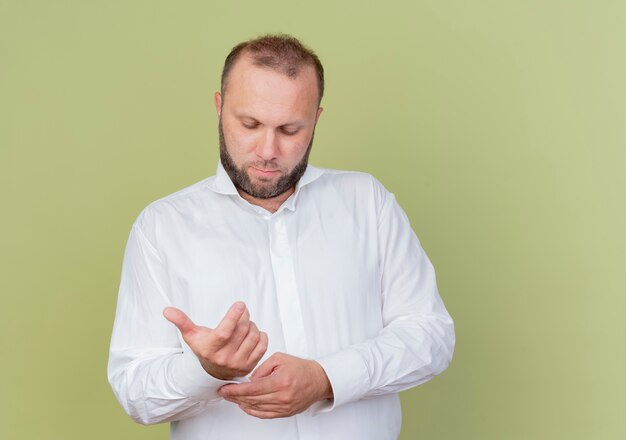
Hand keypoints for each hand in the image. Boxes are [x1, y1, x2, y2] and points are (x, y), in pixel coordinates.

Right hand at [163, 302, 267, 380]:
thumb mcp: (191, 336)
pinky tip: (253, 334)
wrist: (212, 373)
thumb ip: (181, 322)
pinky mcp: (250, 366)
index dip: (233, 317)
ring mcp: (238, 363)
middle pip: (242, 330)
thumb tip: (167, 310)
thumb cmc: (204, 349)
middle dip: (244, 316)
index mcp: (210, 349)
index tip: (240, 304)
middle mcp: (225, 358)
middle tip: (241, 312)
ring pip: (254, 336)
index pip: (224, 332)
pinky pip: (262, 346)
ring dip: (252, 325)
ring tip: (245, 325)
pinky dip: (261, 336)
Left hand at [218, 352, 332, 418]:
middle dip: (235, 397)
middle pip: (252, 400)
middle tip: (224, 393)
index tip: (225, 389)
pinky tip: (245, 405)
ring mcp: (284, 407)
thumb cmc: (301, 368)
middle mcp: (282, 397)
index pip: (252, 389)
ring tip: (232, 398)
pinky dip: (252, 411)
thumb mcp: (280, 359)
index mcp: (280, 381)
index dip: (235, 390)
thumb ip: (262, 368)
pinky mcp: (285, 413)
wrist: (318, 380)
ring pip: (256, 409)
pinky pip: (264, 415)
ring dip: (242, 403)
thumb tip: (249, 379)